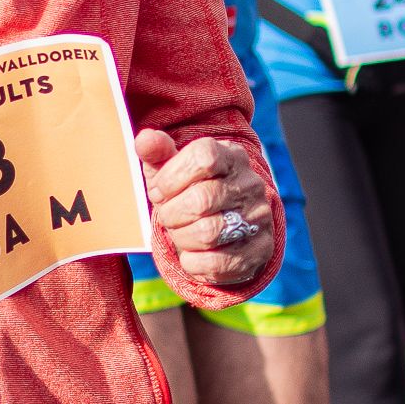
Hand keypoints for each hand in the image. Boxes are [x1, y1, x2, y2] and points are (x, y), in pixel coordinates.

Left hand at [135, 128, 274, 304]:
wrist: (224, 229)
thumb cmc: (189, 193)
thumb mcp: (171, 170)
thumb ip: (157, 153)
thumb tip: (144, 139)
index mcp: (231, 156)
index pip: (203, 156)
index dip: (171, 178)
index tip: (159, 191)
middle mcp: (251, 185)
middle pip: (201, 200)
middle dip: (171, 214)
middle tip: (167, 217)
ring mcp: (259, 218)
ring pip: (208, 233)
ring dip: (181, 238)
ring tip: (180, 234)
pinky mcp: (260, 251)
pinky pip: (216, 264)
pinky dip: (193, 263)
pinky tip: (192, 254)